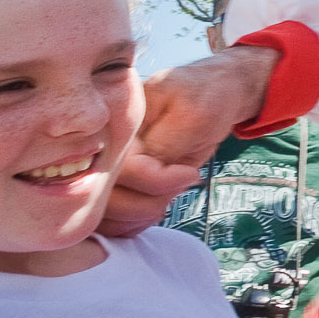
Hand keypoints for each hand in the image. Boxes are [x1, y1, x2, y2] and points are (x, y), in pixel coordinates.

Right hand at [102, 45, 277, 235]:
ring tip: (172, 196)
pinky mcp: (117, 181)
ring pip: (103, 212)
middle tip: (182, 184)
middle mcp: (104, 145)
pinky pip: (110, 215)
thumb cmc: (206, 96)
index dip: (154, 181)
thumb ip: (164, 143)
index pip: (119, 168)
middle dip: (146, 203)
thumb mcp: (192, 114)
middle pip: (104, 196)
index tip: (188, 173)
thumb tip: (141, 171)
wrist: (215, 95)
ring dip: (139, 216)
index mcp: (117, 121)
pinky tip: (156, 209)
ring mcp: (109, 165)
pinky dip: (132, 222)